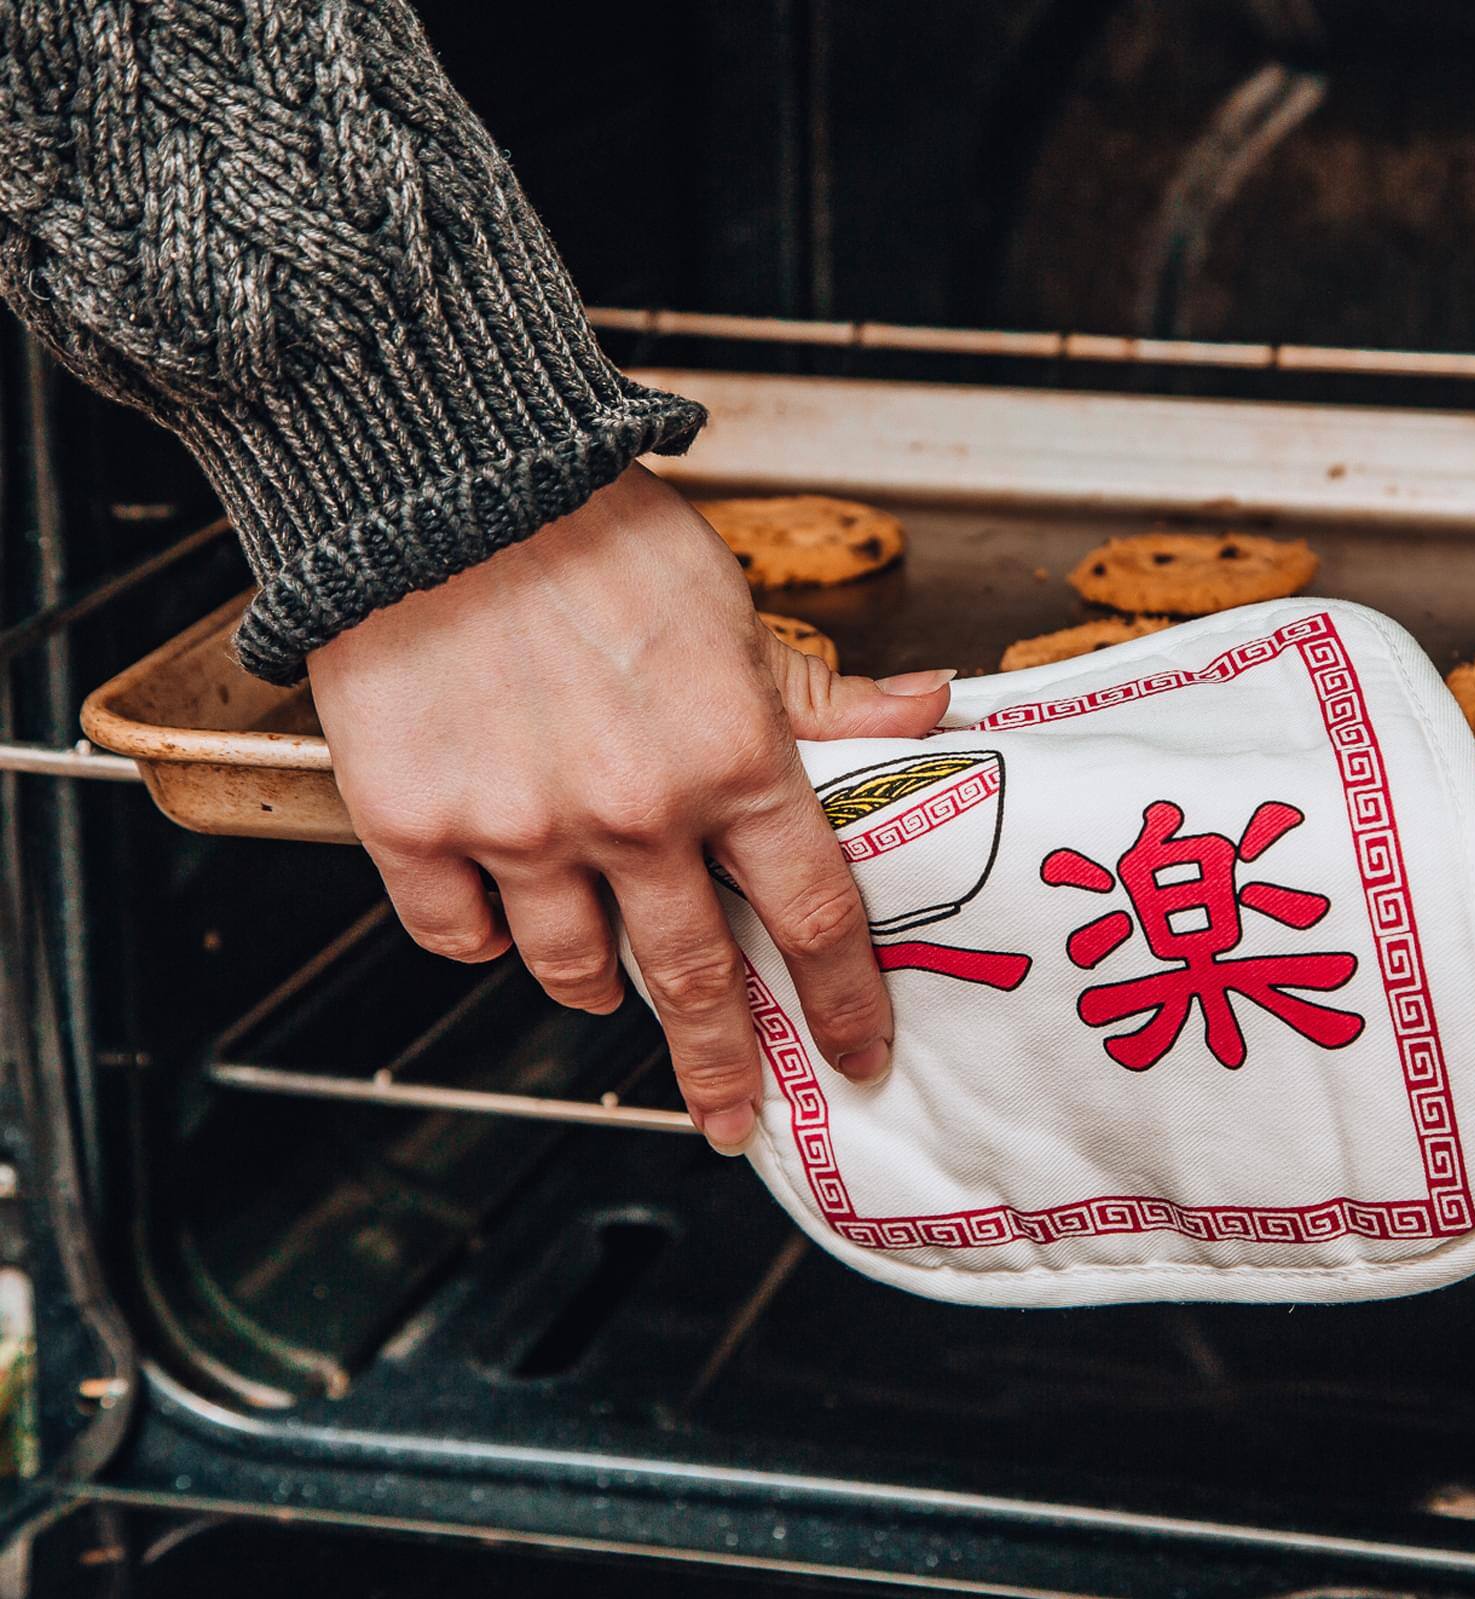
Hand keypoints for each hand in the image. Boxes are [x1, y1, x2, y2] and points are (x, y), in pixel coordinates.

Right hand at [307, 464, 953, 1154]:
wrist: (440, 480)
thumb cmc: (593, 535)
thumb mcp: (735, 611)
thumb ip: (826, 694)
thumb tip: (931, 712)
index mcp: (733, 759)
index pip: (814, 916)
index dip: (842, 1001)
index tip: (855, 1055)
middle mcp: (636, 815)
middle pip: (697, 980)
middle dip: (723, 1064)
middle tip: (731, 1114)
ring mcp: (521, 829)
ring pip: (572, 968)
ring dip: (598, 983)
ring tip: (604, 971)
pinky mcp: (417, 825)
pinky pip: (458, 935)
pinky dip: (483, 936)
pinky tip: (500, 911)